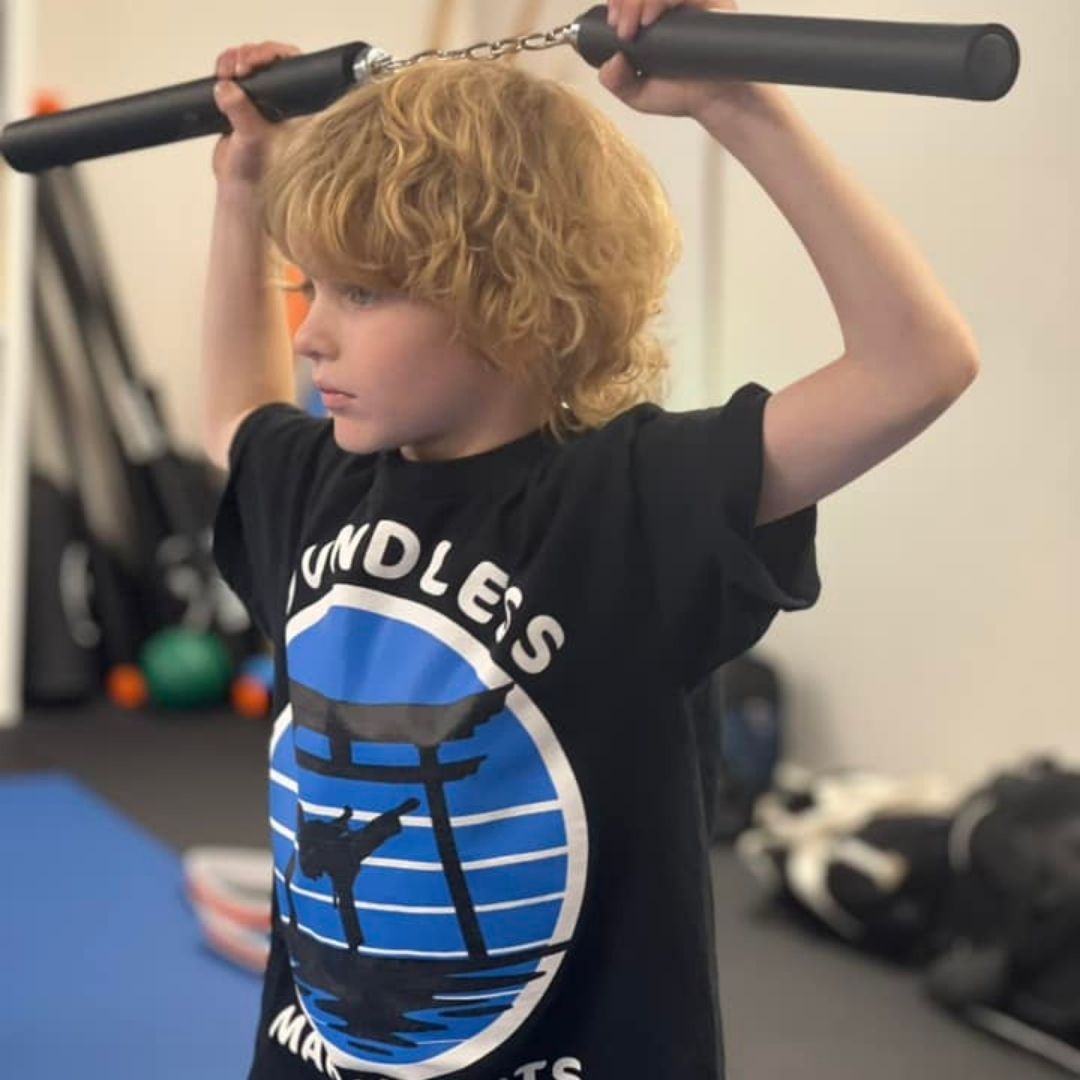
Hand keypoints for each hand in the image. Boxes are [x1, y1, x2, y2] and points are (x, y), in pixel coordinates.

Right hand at [211, 41, 300, 186]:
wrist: (241, 188)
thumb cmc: (260, 173)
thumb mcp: (253, 141)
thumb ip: (242, 114)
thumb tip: (228, 90)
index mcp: (301, 110)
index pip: (295, 69)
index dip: (274, 57)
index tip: (255, 64)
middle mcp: (286, 102)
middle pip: (271, 61)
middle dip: (251, 56)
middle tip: (239, 68)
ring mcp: (265, 100)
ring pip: (251, 64)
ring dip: (235, 61)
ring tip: (227, 73)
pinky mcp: (244, 101)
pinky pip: (235, 74)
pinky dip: (225, 69)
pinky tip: (221, 76)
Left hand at [599, 0, 778, 124]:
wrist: (714, 102)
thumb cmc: (681, 95)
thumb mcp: (638, 94)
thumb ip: (616, 81)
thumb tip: (610, 61)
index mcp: (653, 20)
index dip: (619, 0)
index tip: (612, 19)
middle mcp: (671, 8)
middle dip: (626, 2)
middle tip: (621, 29)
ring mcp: (689, 3)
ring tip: (635, 26)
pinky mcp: (709, 1)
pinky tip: (651, 17)